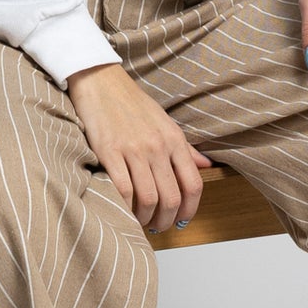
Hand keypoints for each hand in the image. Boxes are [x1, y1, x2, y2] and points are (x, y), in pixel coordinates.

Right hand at [65, 61, 212, 232]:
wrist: (100, 81)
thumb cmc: (132, 103)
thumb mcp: (166, 122)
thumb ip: (185, 148)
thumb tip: (206, 166)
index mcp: (174, 139)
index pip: (193, 184)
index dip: (190, 210)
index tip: (182, 220)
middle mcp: (157, 146)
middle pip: (172, 198)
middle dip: (167, 220)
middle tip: (159, 226)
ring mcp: (133, 150)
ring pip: (148, 199)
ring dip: (145, 219)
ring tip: (140, 221)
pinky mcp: (109, 152)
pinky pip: (122, 190)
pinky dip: (125, 207)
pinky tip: (123, 210)